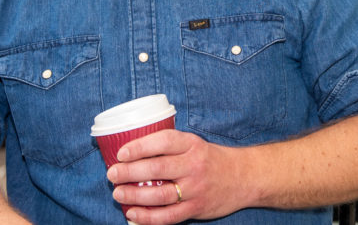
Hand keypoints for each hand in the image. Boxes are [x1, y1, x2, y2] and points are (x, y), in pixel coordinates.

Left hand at [106, 129, 252, 223]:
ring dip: (134, 196)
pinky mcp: (196, 208)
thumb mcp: (195, 144)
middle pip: (157, 168)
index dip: (139, 146)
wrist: (244, 177)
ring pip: (159, 195)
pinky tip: (132, 214)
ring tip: (118, 194)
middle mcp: (194, 165)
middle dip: (129, 172)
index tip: (121, 153)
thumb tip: (133, 152)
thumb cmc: (211, 160)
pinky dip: (147, 217)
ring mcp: (195, 189)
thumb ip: (170, 147)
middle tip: (112, 174)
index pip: (163, 141)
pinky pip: (168, 216)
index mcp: (192, 144)